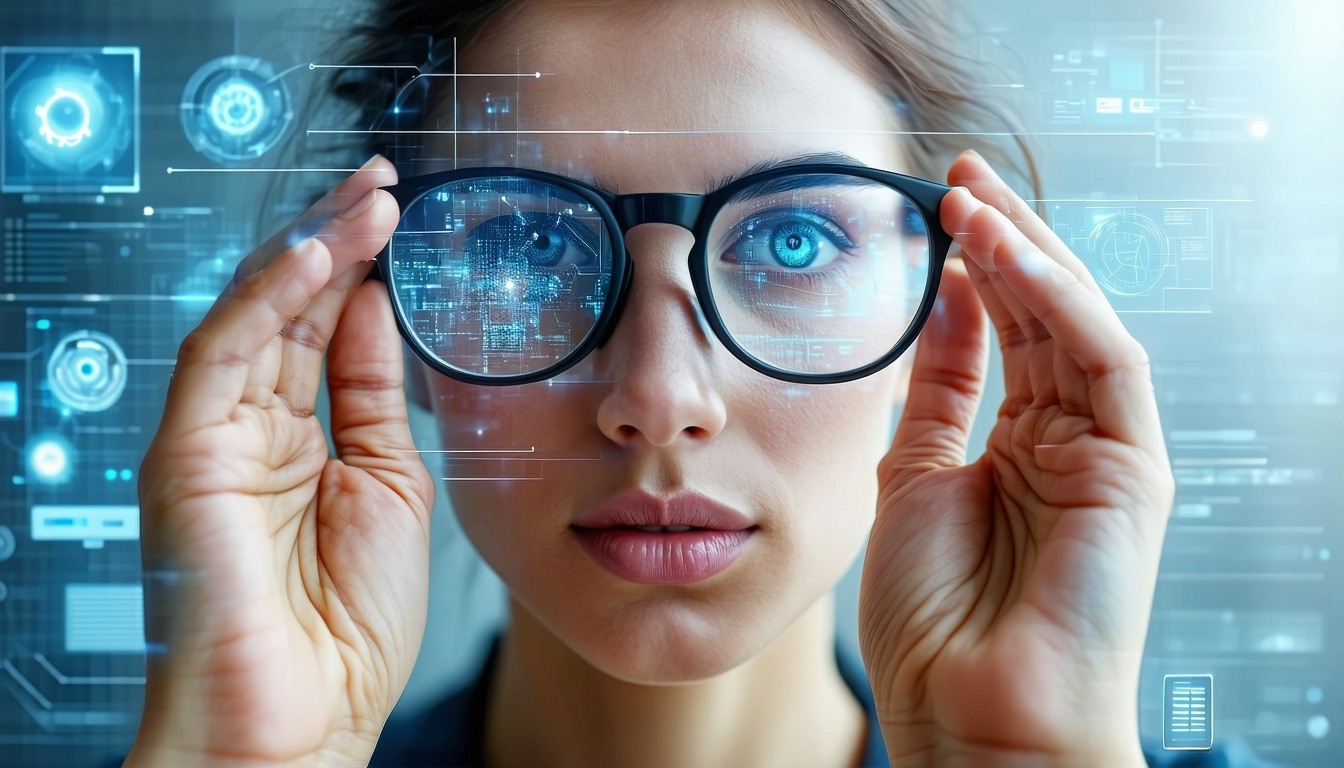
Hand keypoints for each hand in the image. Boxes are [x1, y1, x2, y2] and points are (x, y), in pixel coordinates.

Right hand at [126, 157, 434, 766]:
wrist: (299, 723)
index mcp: (299, 443)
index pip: (324, 331)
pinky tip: (318, 254)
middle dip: (338, 240)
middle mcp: (250, 430)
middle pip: (290, 310)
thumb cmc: (348, 629)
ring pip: (254, 316)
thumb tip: (377, 309)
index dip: (362, 270)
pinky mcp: (186, 452)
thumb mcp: (390, 487)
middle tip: (385, 182)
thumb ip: (377, 397)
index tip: (404, 218)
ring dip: (313, 251)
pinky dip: (268, 298)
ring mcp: (214, 438)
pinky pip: (222, 353)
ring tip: (369, 199)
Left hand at [858, 151, 1173, 767]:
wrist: (971, 713)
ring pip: (1078, 324)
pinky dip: (1061, 302)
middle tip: (960, 175)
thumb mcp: (911, 476)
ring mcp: (1104, 451)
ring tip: (972, 199)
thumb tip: (941, 297)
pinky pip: (1105, 363)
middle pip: (1044, 315)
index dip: (972, 266)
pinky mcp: (1134, 466)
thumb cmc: (934, 618)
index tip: (933, 209)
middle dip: (1003, 239)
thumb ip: (935, 387)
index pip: (1004, 332)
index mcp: (1015, 445)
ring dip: (1026, 255)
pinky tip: (1009, 256)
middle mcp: (1065, 440)